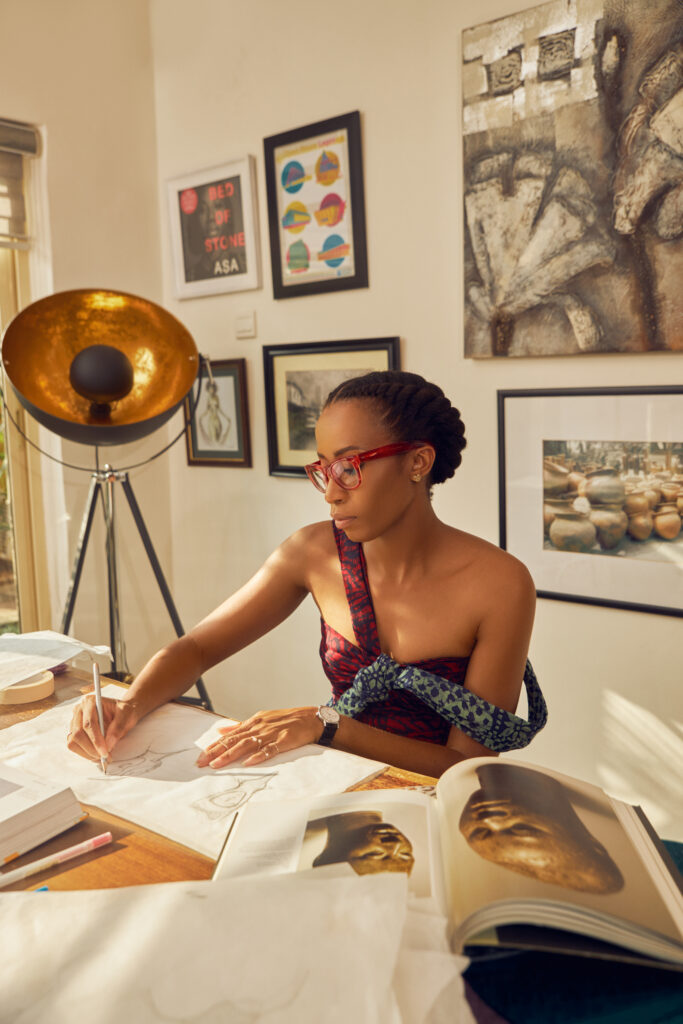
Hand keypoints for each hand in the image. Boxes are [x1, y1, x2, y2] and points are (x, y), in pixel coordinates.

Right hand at [67, 695, 138, 763]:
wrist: (122, 713)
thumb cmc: (124, 711)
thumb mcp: (127, 715)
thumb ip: (118, 728)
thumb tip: (108, 745)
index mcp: (90, 701)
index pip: (89, 723)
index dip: (96, 740)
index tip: (105, 752)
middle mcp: (79, 710)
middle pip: (78, 733)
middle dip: (91, 749)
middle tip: (105, 757)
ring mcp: (75, 721)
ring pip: (73, 741)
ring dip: (87, 753)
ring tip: (102, 757)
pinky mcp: (74, 731)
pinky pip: (74, 745)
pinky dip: (84, 753)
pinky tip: (96, 755)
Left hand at [195, 706, 322, 768]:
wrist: (311, 718)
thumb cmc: (286, 720)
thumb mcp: (261, 719)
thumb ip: (240, 726)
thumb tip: (221, 730)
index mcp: (253, 722)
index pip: (230, 735)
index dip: (214, 746)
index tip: (201, 756)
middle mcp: (260, 727)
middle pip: (234, 740)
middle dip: (216, 752)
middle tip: (202, 762)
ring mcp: (271, 733)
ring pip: (247, 744)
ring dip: (231, 755)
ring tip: (218, 764)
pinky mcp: (284, 740)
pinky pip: (270, 749)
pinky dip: (258, 756)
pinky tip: (248, 762)